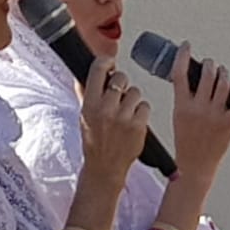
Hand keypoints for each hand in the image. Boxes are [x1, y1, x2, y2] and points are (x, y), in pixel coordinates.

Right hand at [79, 57, 149, 187]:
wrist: (104, 167)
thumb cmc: (94, 141)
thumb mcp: (84, 116)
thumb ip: (85, 93)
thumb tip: (86, 72)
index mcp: (89, 105)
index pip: (98, 71)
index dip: (106, 62)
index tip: (110, 62)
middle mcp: (105, 109)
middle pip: (121, 78)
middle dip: (122, 84)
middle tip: (119, 95)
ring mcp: (123, 117)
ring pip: (135, 92)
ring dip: (132, 100)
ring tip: (125, 113)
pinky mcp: (138, 125)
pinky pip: (145, 106)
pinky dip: (142, 112)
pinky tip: (133, 121)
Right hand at [170, 42, 229, 186]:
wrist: (194, 166)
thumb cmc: (185, 143)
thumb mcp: (177, 116)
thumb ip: (184, 98)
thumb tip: (190, 80)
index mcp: (181, 106)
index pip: (180, 74)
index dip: (183, 56)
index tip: (186, 47)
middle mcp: (199, 108)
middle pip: (206, 75)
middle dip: (208, 64)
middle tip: (209, 63)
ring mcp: (215, 115)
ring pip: (223, 83)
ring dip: (223, 73)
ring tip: (222, 72)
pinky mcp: (229, 122)